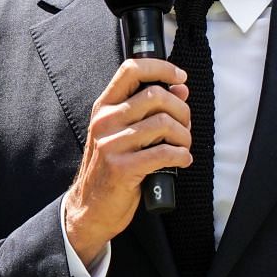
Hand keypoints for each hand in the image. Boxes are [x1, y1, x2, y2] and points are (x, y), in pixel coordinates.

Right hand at [63, 58, 192, 264]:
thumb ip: (149, 108)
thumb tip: (180, 88)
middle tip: (185, 127)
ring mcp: (111, 144)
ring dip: (184, 136)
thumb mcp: (125, 132)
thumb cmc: (113, 167)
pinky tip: (182, 161)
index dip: (161, 68)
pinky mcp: (122, 168)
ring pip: (164, 124)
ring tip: (184, 146)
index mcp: (105, 107)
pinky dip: (182, 156)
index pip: (131, 69)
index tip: (180, 77)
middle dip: (181, 110)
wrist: (91, 208)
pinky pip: (164, 153)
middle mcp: (105, 121)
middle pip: (156, 96)